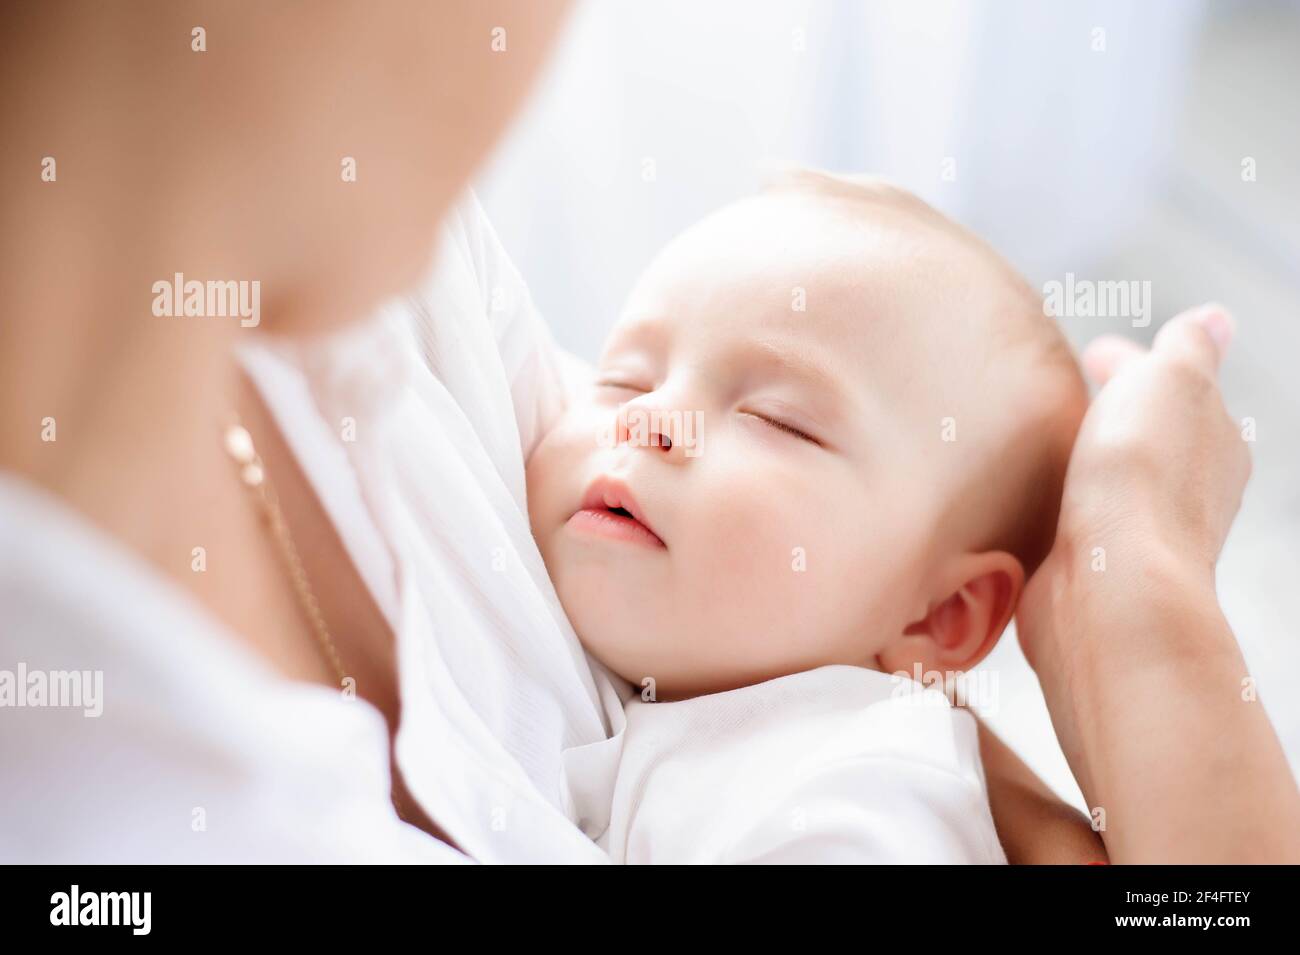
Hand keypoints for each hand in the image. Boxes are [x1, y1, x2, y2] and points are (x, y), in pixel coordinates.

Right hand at [1018, 303, 1249, 668]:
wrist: (1106, 587)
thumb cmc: (1143, 480)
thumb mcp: (1172, 381)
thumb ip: (1189, 348)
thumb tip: (1214, 320)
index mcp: (1214, 440)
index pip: (1174, 385)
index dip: (1136, 363)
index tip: (1093, 352)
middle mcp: (1185, 490)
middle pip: (1146, 434)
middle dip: (1111, 410)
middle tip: (1066, 390)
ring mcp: (1136, 532)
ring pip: (1110, 478)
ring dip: (1081, 457)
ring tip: (1037, 437)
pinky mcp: (1088, 566)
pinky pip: (1074, 518)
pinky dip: (1058, 498)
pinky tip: (1029, 493)